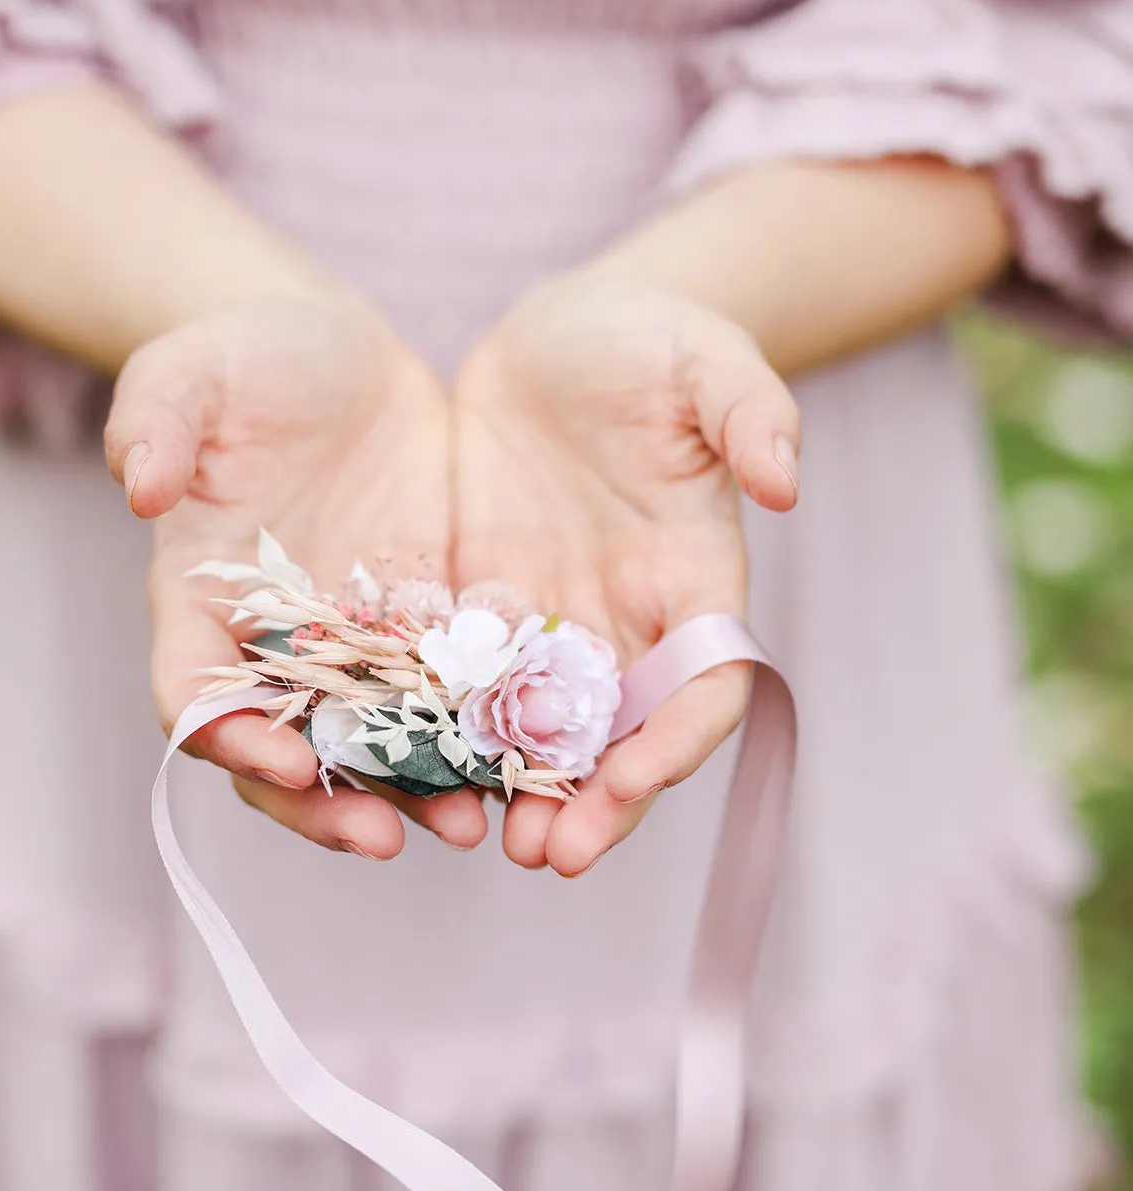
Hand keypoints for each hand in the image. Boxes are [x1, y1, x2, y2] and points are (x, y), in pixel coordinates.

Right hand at [105, 294, 486, 857]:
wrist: (345, 359)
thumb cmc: (252, 359)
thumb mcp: (196, 369)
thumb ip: (157, 418)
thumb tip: (139, 485)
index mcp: (201, 601)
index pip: (196, 694)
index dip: (230, 737)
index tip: (285, 759)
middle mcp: (275, 647)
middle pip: (285, 755)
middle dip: (329, 806)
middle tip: (387, 838)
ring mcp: (354, 651)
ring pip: (374, 751)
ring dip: (414, 795)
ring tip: (473, 822)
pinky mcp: (425, 635)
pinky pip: (448, 707)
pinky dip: (476, 744)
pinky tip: (523, 767)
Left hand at [452, 273, 798, 875]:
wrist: (562, 335)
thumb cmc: (647, 341)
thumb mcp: (703, 359)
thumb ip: (750, 412)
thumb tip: (787, 484)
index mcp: (693, 584)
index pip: (702, 688)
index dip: (674, 744)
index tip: (630, 782)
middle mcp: (626, 626)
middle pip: (620, 740)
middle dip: (593, 804)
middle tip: (548, 855)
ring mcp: (550, 627)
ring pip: (539, 737)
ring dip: (517, 793)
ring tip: (477, 836)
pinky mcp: (480, 613)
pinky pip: (462, 691)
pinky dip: (444, 736)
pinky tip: (404, 768)